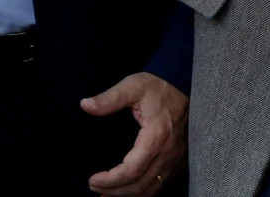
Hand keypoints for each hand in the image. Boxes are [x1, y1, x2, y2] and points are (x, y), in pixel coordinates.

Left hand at [82, 72, 188, 195]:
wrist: (183, 84)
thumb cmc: (158, 86)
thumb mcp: (132, 86)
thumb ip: (109, 98)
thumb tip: (85, 105)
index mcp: (155, 136)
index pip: (131, 170)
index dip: (110, 180)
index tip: (93, 180)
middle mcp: (167, 152)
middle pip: (140, 184)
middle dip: (115, 191)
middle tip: (94, 187)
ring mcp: (174, 158)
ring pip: (151, 188)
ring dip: (128, 194)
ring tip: (107, 193)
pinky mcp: (177, 159)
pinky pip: (161, 183)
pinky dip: (143, 191)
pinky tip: (129, 189)